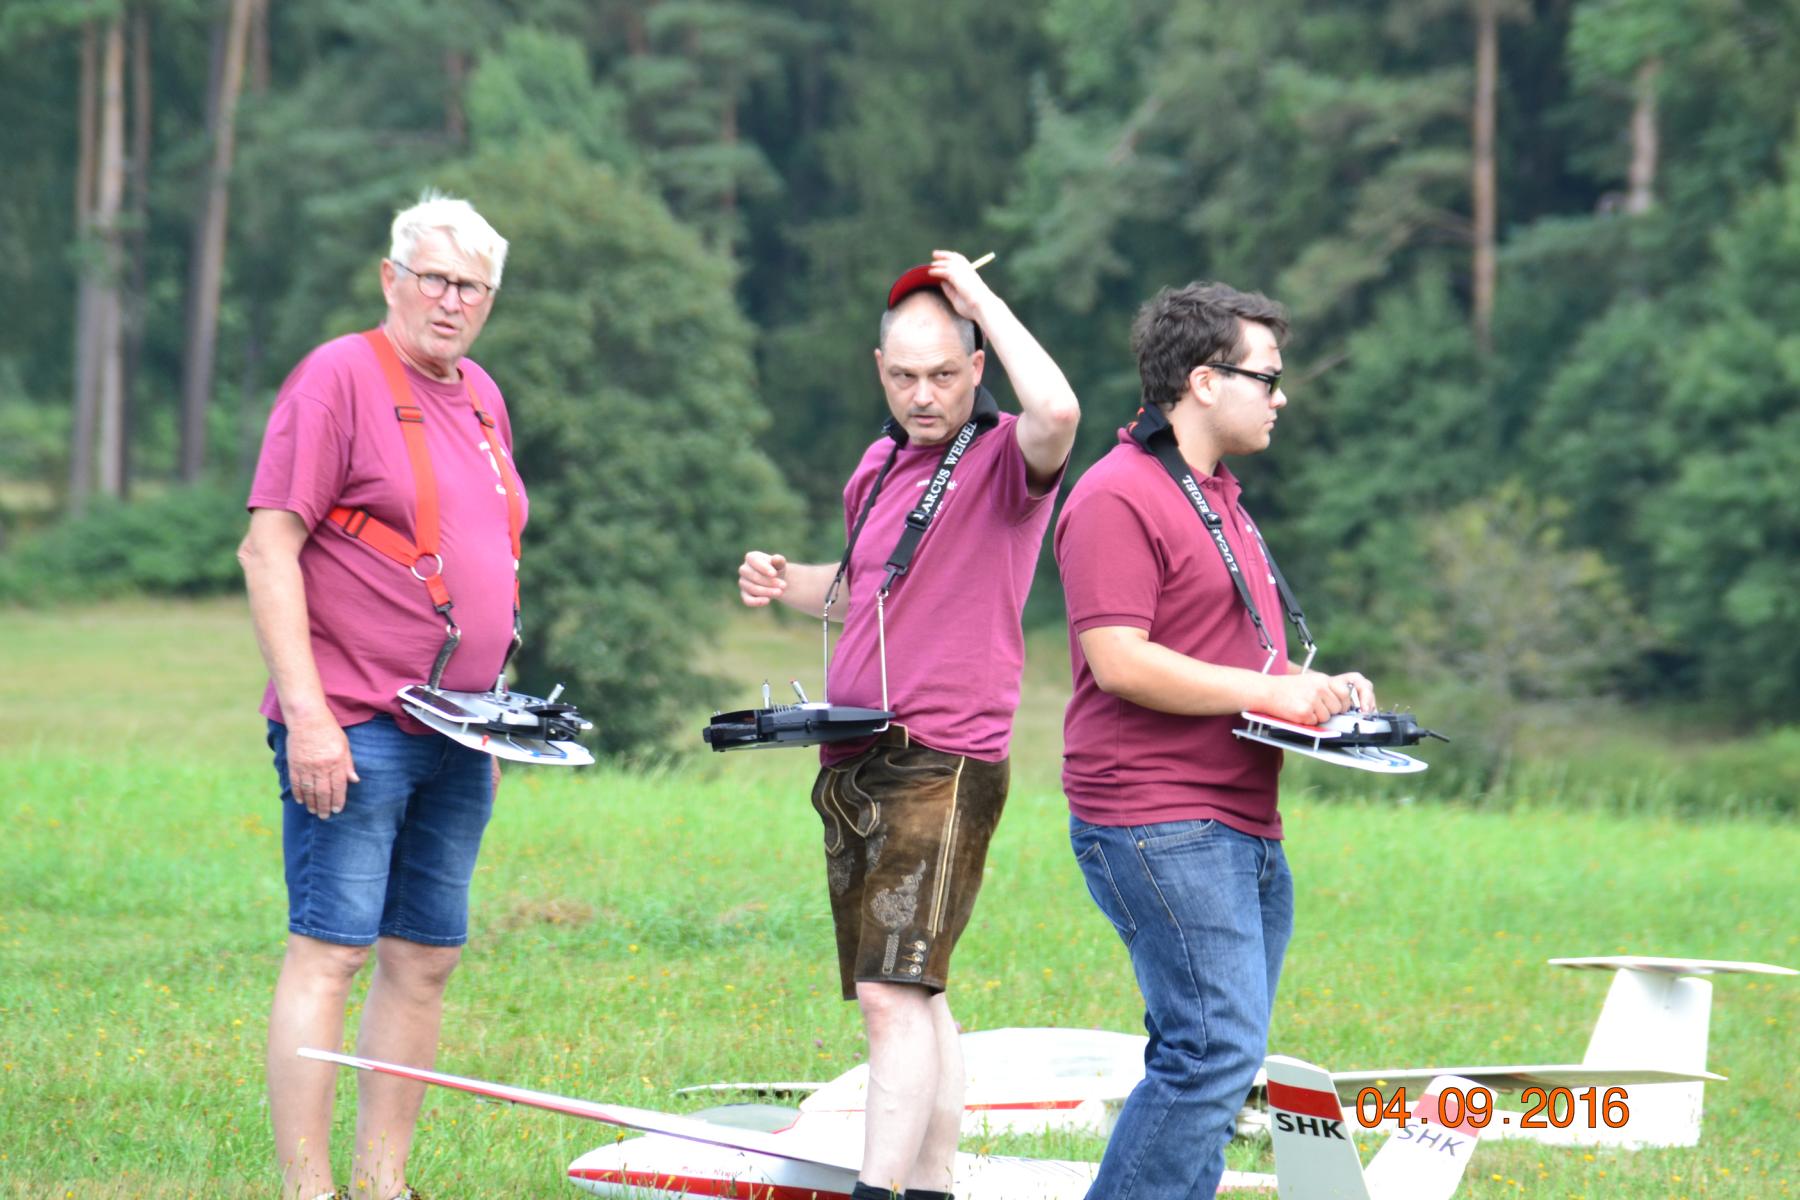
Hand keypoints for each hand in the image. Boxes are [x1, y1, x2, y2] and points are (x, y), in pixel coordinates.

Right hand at [285, 715, 358, 818]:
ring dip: (311, 803)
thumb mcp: (344, 745)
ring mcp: (307, 766)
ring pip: (309, 790)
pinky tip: (301, 801)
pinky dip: (298, 793)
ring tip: (313, 811)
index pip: (339, 786)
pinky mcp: (294, 764)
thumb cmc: (329, 730)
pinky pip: (296, 783)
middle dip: (324, 806)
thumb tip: (354, 780)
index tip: (337, 810)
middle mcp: (322, 766)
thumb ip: (348, 764)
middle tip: (325, 816)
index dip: (338, 800)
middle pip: (323, 792)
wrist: (307, 718)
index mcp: (336, 761)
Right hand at [739, 550, 787, 606]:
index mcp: (751, 557)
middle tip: (784, 585)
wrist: (776, 580)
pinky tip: (767, 601)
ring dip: (767, 591)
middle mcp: (744, 569)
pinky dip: (757, 601)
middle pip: (753, 576)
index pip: (754, 561)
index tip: (774, 574)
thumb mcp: (780, 564)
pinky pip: (747, 600)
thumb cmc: (776, 569)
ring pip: (752, 588)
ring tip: (780, 592)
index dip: (764, 568)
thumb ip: (779, 560)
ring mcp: (743, 582)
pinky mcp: (744, 594)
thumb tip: (776, 559)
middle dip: (769, 582)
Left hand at [927, 249, 995, 322]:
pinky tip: (930, 272)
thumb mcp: (958, 297)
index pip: (961, 261)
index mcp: (971, 274)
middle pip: (955, 258)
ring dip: (939, 263)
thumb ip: (950, 290)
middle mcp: (968, 271)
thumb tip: (941, 282)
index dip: (953, 257)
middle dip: (945, 255)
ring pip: (948, 263)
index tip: (946, 257)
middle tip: (935, 254)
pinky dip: (937, 271)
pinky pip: (944, 271)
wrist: (982, 306)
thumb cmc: (973, 306)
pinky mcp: (956, 276)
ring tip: (931, 265)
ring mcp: (963, 272)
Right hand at [1259, 671, 1375, 726]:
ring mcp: (1312, 700)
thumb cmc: (1286, 688)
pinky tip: (1297, 712)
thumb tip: (1342, 704)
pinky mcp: (1304, 712)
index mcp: (1322, 679)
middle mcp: (1320, 688)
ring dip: (1317, 717)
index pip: (1345, 694)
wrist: (1266, 691)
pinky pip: (1314, 723)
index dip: (1342, 703)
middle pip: (1338, 708)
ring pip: (1327, 717)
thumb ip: (1325, 689)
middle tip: (1314, 708)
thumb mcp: (1309, 681)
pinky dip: (1307, 721)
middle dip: (1329, 711)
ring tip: (1303, 708)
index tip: (1337, 707)